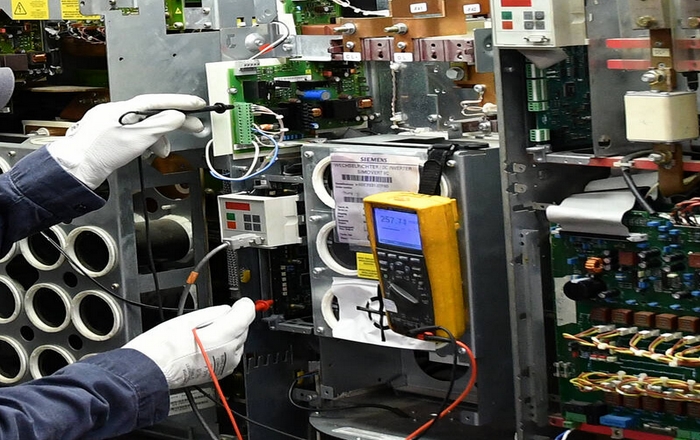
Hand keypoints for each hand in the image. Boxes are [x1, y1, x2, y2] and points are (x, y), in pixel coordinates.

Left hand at [47, 94, 205, 188]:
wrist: (76, 168)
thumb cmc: (100, 154)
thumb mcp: (137, 139)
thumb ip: (160, 125)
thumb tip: (177, 116)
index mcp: (124, 109)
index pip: (158, 101)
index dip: (180, 103)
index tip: (197, 104)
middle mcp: (118, 112)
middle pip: (153, 113)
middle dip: (174, 122)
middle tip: (195, 126)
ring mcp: (113, 123)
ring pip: (145, 125)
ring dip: (159, 137)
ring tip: (163, 151)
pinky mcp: (111, 134)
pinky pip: (136, 132)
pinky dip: (147, 141)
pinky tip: (148, 150)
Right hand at [123, 298, 255, 388]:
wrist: (154, 369)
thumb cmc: (167, 345)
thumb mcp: (190, 317)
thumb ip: (215, 312)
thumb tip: (227, 310)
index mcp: (225, 334)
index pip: (248, 312)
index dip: (242, 305)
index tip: (237, 304)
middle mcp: (230, 351)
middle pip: (243, 327)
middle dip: (232, 321)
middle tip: (210, 321)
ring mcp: (227, 364)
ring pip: (237, 341)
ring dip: (228, 336)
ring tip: (204, 335)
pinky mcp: (221, 372)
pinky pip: (230, 354)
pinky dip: (222, 349)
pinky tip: (205, 346)